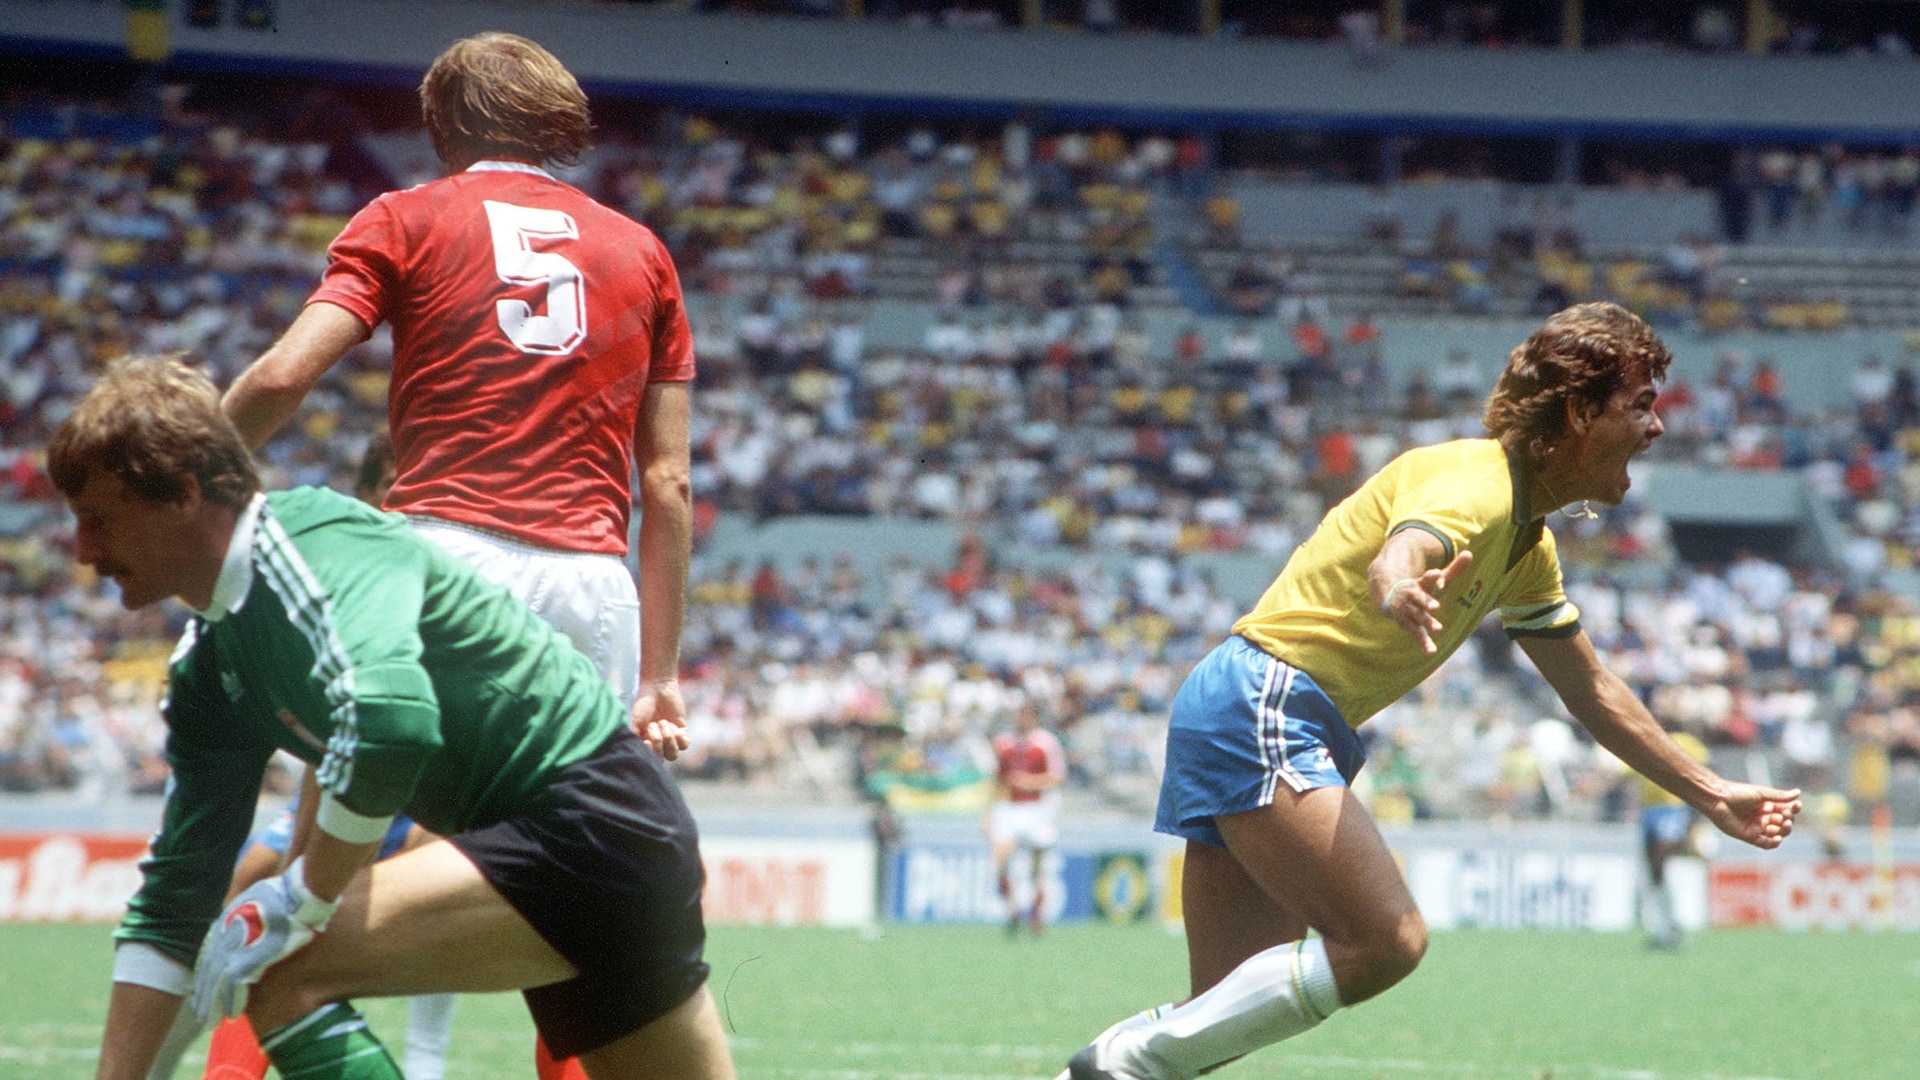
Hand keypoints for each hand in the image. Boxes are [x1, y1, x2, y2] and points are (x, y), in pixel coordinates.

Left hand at [190, 856, 337, 1021]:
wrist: (297, 895)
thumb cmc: (284, 896)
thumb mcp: (255, 900)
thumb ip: (246, 917)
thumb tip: (248, 928)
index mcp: (225, 922)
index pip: (210, 956)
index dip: (206, 977)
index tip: (203, 992)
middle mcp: (224, 936)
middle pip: (209, 972)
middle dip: (204, 995)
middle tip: (201, 1015)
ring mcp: (235, 947)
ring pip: (217, 982)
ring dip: (213, 1004)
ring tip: (211, 1021)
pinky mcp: (248, 958)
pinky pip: (235, 985)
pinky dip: (233, 1000)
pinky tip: (233, 1013)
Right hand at [632, 679, 688, 760]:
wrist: (656, 689)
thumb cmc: (643, 706)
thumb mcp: (634, 723)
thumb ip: (634, 738)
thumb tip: (637, 752)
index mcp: (646, 745)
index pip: (651, 759)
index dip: (650, 753)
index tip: (646, 740)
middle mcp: (659, 745)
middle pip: (663, 758)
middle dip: (658, 742)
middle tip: (652, 724)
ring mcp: (671, 739)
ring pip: (673, 754)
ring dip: (668, 739)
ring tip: (663, 722)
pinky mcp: (682, 731)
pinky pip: (684, 744)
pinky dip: (679, 737)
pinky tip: (674, 726)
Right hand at [1380, 550, 1472, 654]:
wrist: (1391, 598)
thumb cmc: (1420, 587)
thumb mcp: (1435, 578)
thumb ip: (1454, 568)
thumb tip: (1470, 553)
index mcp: (1420, 584)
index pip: (1426, 579)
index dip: (1432, 577)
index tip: (1437, 573)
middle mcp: (1412, 597)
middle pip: (1420, 599)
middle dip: (1427, 602)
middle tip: (1436, 606)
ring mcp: (1408, 611)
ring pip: (1418, 617)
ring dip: (1427, 622)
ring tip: (1438, 628)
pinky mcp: (1408, 624)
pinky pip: (1416, 633)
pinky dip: (1424, 642)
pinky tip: (1431, 651)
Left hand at [1702, 783, 1801, 849]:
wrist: (1718, 800)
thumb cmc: (1738, 793)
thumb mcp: (1761, 794)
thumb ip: (1779, 797)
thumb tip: (1798, 793)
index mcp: (1767, 806)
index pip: (1786, 810)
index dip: (1793, 810)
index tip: (1796, 805)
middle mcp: (1763, 817)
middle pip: (1783, 823)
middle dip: (1788, 820)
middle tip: (1786, 816)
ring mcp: (1757, 827)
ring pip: (1777, 833)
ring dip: (1783, 830)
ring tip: (1784, 824)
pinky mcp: (1749, 836)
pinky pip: (1765, 844)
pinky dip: (1773, 843)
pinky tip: (1777, 839)